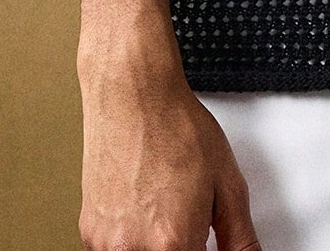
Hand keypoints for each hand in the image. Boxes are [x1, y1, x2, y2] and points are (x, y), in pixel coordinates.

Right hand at [77, 55, 261, 250]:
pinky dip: (133, 241)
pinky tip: (144, 210)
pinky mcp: (89, 234)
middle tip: (188, 220)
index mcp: (173, 243)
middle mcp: (134, 250)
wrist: (131, 95)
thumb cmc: (175, 127)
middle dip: (182, 248)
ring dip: (156, 246)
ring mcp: (106, 245)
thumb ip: (239, 236)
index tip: (207, 242)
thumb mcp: (227, 182)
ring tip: (165, 211)